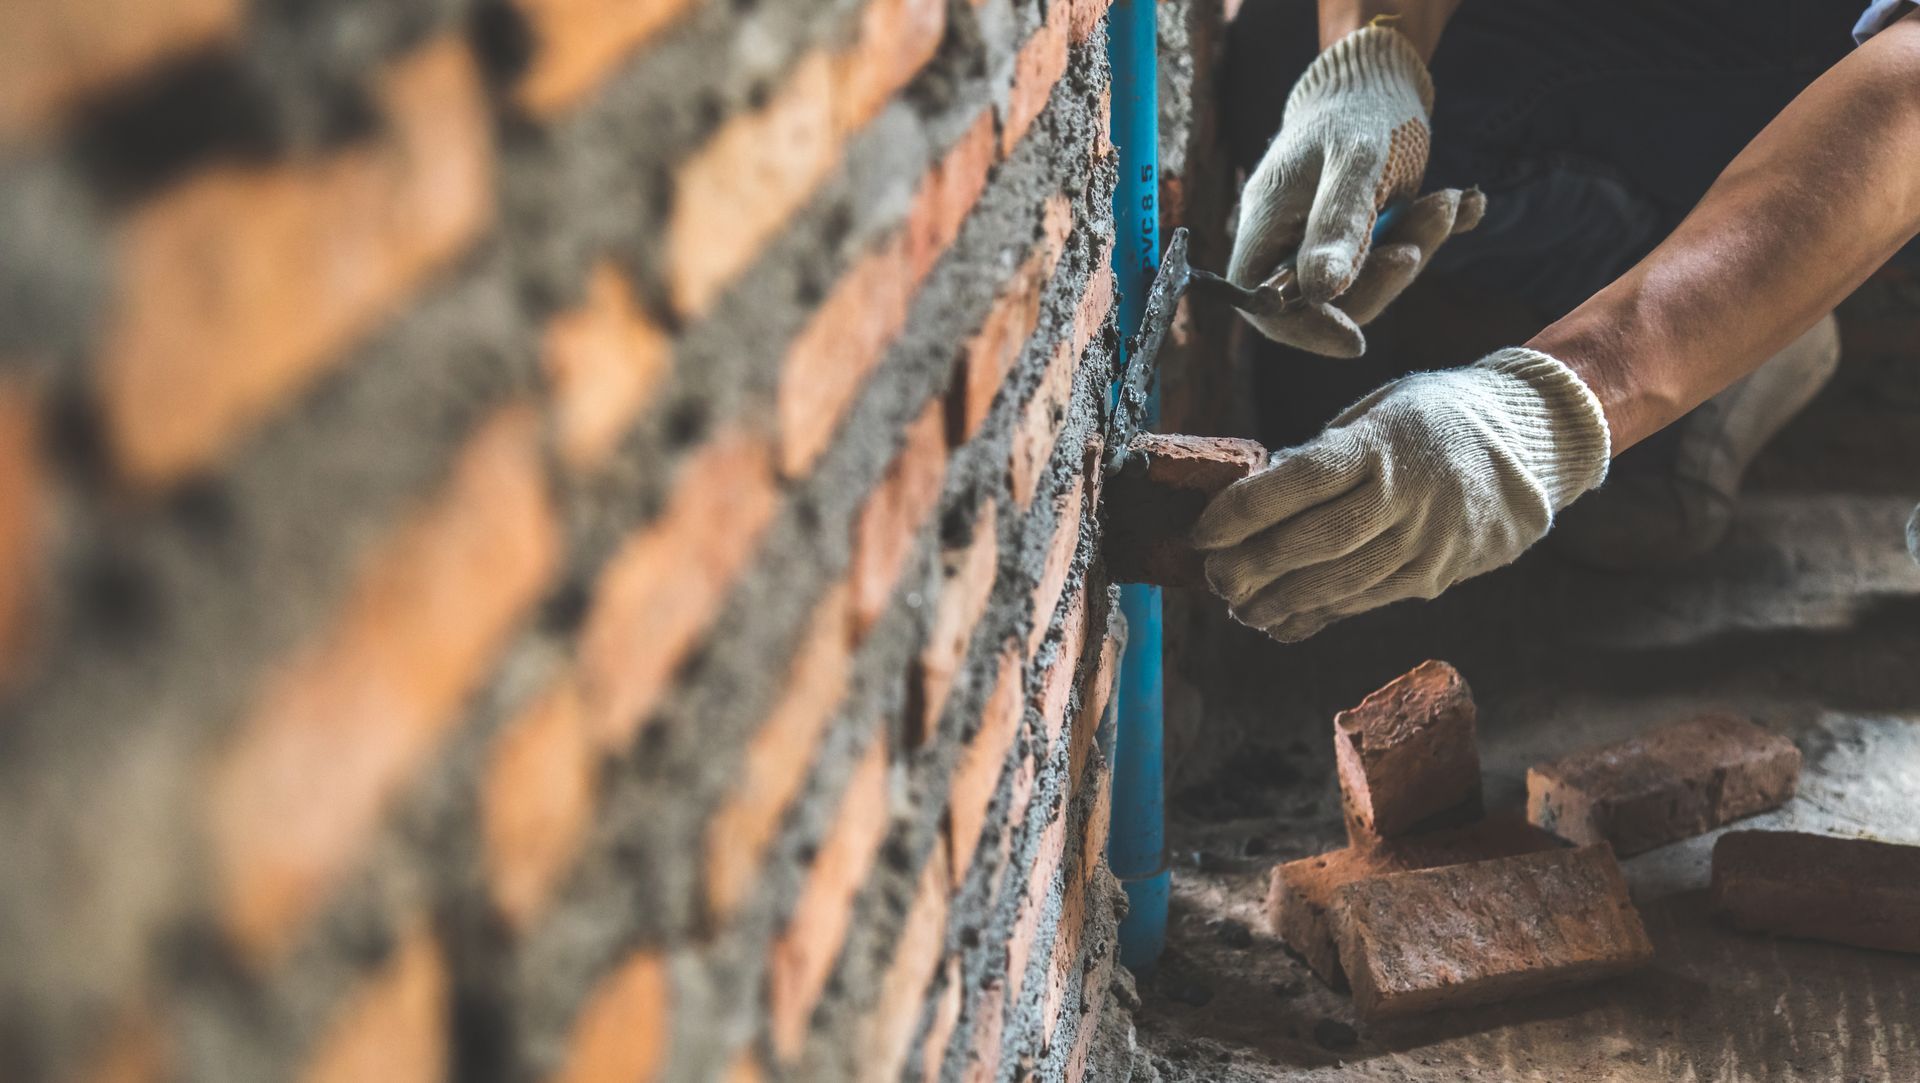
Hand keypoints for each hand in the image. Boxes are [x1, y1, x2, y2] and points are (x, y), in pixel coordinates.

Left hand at [1193, 349, 1611, 640]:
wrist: (1532, 443)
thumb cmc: (1433, 419)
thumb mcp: (1378, 412)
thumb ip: (1321, 454)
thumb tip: (1256, 495)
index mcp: (1382, 443)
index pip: (1298, 482)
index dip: (1242, 512)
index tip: (1202, 531)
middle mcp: (1406, 495)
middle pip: (1312, 542)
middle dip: (1251, 566)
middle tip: (1214, 577)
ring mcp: (1426, 541)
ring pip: (1338, 583)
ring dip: (1279, 601)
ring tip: (1240, 607)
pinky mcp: (1437, 575)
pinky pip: (1367, 601)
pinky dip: (1319, 614)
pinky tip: (1284, 620)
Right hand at [1228, 25, 1481, 357]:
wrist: (1380, 78)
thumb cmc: (1359, 112)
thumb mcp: (1354, 164)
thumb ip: (1337, 227)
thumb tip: (1320, 292)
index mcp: (1265, 228)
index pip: (1266, 307)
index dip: (1305, 329)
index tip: (1355, 338)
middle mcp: (1289, 243)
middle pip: (1324, 303)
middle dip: (1380, 281)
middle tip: (1419, 244)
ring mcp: (1325, 243)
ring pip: (1368, 282)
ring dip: (1416, 247)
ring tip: (1448, 202)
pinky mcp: (1362, 237)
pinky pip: (1394, 255)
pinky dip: (1430, 234)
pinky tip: (1464, 206)